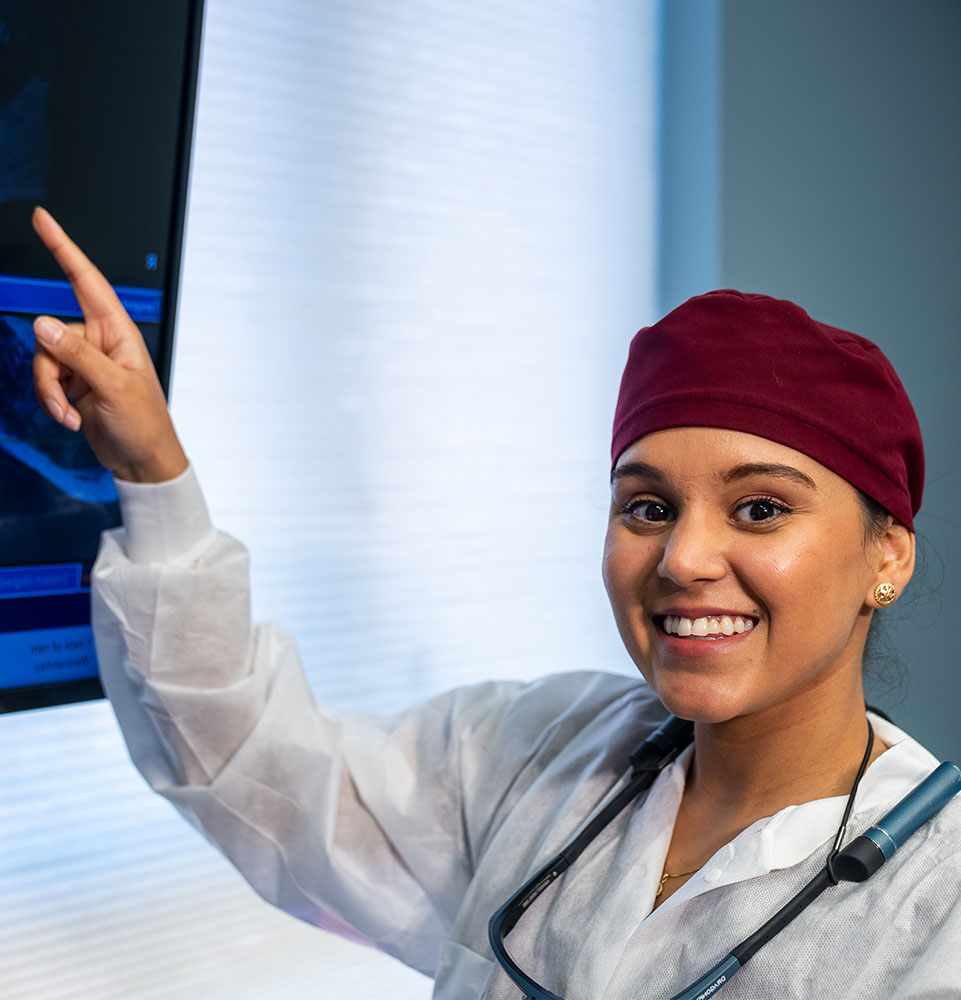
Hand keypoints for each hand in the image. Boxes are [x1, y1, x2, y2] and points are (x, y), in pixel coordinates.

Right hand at [31, 207, 187, 482]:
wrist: (142, 459)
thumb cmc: (144, 423)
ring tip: (70, 416)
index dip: (64, 248)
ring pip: (44, 360)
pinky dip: (52, 403)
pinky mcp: (74, 382)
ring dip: (50, 393)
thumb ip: (76, 355)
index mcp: (119, 332)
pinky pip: (46, 381)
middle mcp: (100, 340)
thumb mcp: (112, 388)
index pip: (87, 281)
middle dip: (49, 372)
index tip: (44, 219)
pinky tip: (71, 420)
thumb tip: (41, 322)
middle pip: (50, 334)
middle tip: (64, 403)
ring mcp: (85, 362)